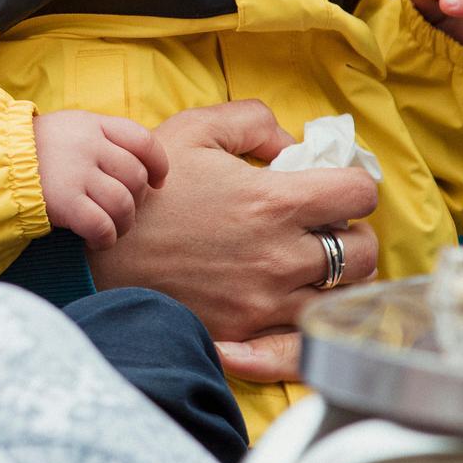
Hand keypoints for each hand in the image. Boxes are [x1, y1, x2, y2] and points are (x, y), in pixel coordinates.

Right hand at [33, 110, 167, 247]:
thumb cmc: (35, 149)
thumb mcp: (69, 128)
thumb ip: (102, 139)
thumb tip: (142, 167)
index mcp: (92, 125)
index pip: (143, 141)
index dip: (158, 165)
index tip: (157, 182)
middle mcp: (88, 146)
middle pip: (136, 176)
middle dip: (138, 200)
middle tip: (124, 211)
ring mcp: (76, 173)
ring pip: (123, 203)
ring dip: (124, 223)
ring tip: (111, 229)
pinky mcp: (64, 202)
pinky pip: (102, 225)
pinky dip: (105, 238)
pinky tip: (96, 240)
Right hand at [87, 100, 377, 347]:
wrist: (98, 254)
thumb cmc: (147, 192)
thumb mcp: (193, 130)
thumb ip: (253, 122)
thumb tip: (292, 144)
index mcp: (275, 202)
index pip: (360, 194)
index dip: (353, 185)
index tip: (334, 187)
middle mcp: (282, 256)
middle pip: (365, 252)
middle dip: (353, 234)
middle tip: (326, 227)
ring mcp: (267, 300)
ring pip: (343, 298)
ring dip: (337, 278)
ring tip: (311, 263)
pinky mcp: (247, 333)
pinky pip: (303, 340)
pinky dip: (307, 324)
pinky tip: (290, 302)